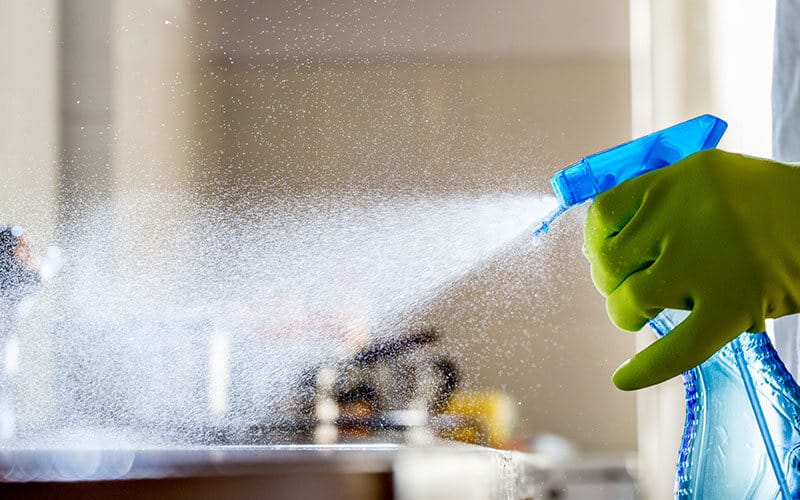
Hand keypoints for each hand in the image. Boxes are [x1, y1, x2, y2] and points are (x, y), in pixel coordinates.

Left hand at [583, 149, 799, 389]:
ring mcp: (709, 260)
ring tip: (646, 314)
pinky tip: (623, 379)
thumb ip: (663, 202)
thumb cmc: (771, 205)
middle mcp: (686, 213)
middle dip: (611, 282)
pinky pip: (679, 346)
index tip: (603, 256)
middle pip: (611, 262)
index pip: (603, 213)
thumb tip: (603, 247)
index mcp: (677, 179)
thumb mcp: (712, 179)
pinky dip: (648, 367)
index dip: (596, 242)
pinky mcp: (736, 303)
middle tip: (630, 287)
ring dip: (629, 313)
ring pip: (632, 300)